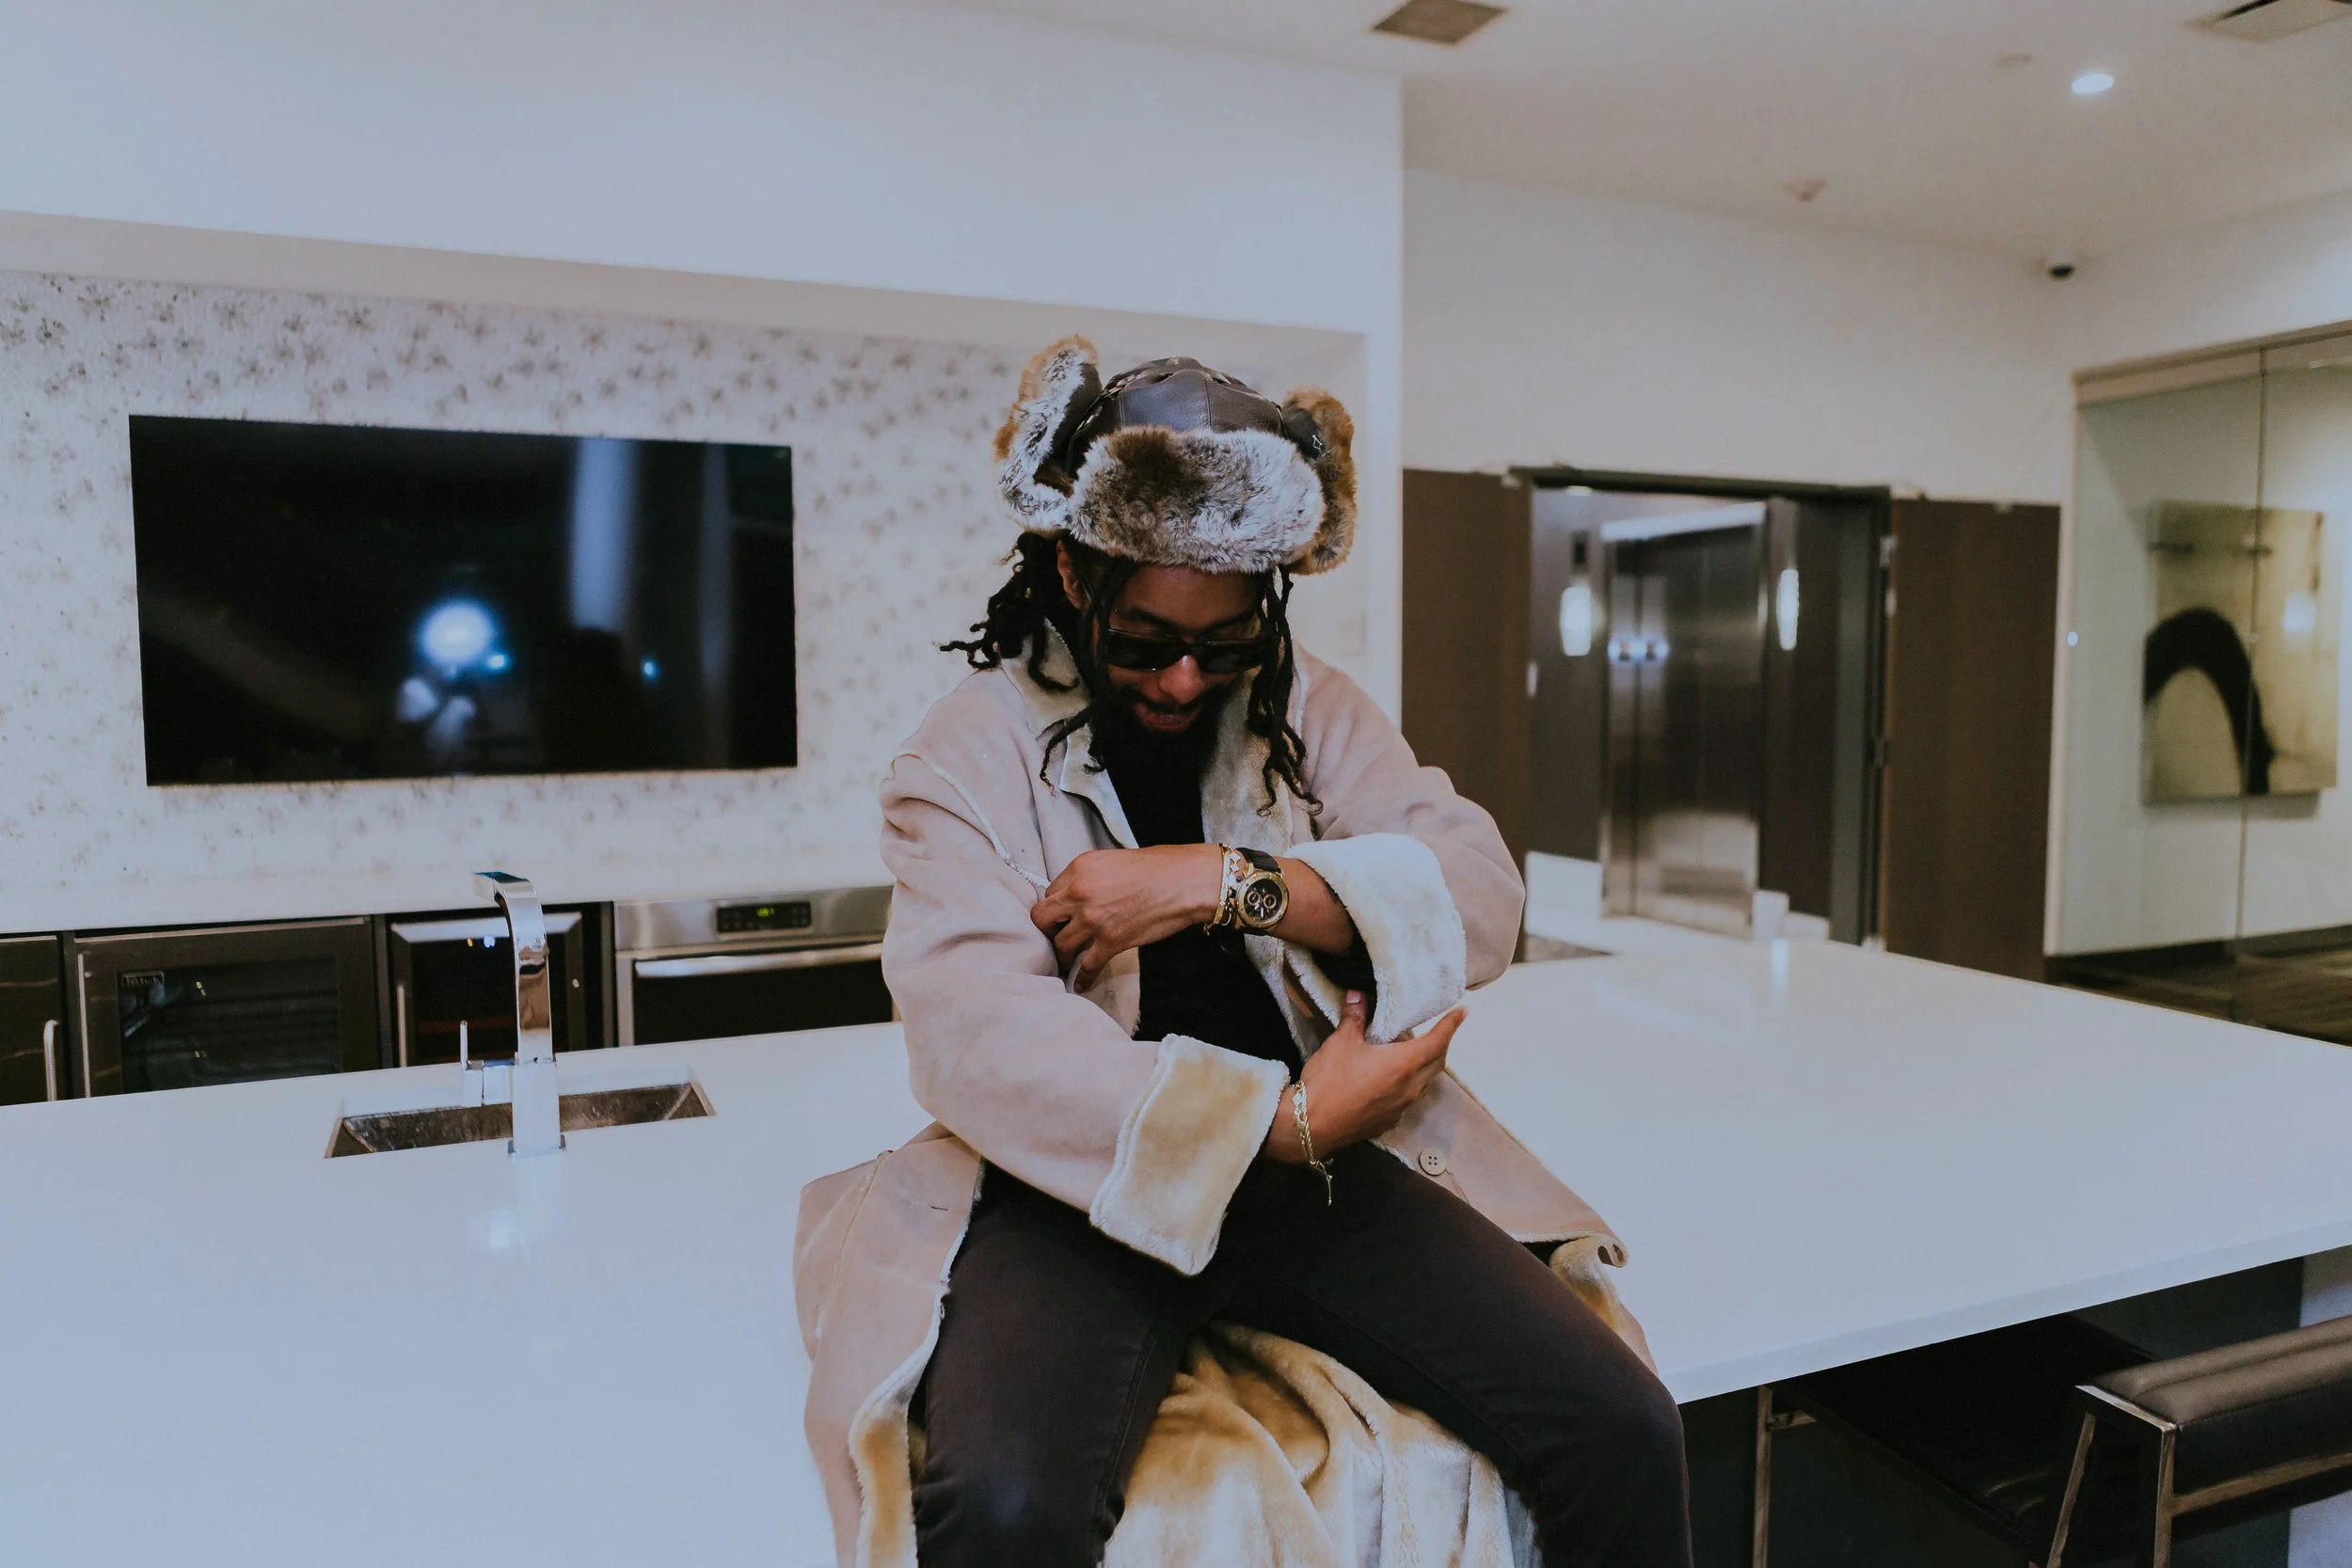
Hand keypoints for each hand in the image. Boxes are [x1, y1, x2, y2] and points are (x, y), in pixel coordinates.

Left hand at [1030, 845, 1223, 990]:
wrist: (1186, 882)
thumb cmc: (1159, 866)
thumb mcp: (1113, 860)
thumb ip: (1091, 876)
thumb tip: (1081, 894)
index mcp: (1080, 868)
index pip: (1051, 892)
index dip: (1057, 905)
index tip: (1063, 914)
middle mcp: (1079, 893)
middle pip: (1043, 919)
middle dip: (1048, 929)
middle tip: (1056, 935)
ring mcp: (1093, 920)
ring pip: (1062, 945)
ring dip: (1064, 954)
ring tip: (1068, 959)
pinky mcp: (1110, 942)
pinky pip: (1087, 966)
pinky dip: (1083, 978)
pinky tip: (1080, 984)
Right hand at [1263, 991, 1460, 1162]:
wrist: (1312, 1125)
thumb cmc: (1330, 1080)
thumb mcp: (1341, 1043)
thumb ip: (1354, 1017)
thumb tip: (1358, 994)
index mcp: (1404, 1064)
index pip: (1438, 1041)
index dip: (1451, 1026)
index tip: (1462, 1013)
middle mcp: (1410, 1088)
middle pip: (1437, 1063)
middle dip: (1441, 1045)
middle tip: (1438, 1031)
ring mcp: (1401, 1108)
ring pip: (1423, 1084)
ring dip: (1424, 1067)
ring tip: (1413, 1054)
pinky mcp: (1388, 1122)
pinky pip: (1407, 1100)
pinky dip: (1407, 1085)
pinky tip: (1391, 1081)